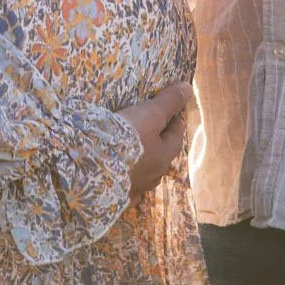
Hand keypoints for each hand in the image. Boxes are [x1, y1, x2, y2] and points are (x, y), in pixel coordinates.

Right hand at [117, 81, 192, 201]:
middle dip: (160, 146)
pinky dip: (125, 179)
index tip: (175, 116)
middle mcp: (153, 176)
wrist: (95, 168)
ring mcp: (135, 188)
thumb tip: (189, 88)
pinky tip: (119, 176)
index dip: (175, 124)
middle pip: (162, 158)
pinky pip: (125, 186)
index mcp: (163, 157)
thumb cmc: (127, 138)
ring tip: (135, 154)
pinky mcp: (115, 196)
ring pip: (145, 174)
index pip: (175, 138)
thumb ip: (168, 102)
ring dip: (143, 163)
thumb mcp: (149, 114)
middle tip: (155, 133)